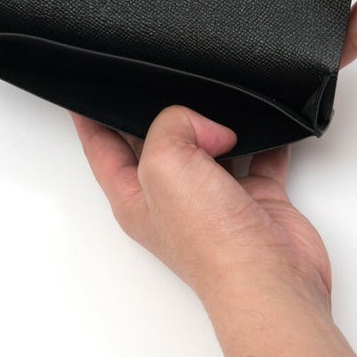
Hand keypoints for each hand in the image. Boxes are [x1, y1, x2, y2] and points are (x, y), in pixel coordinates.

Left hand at [71, 105, 356, 356]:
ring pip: (209, 145)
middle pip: (156, 140)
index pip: (101, 147)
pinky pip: (259, 156)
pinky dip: (265, 137)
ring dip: (216, 120)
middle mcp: (172, 196)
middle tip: (163, 76)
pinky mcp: (255, 197)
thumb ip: (171, 124)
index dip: (90, 116)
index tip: (86, 89)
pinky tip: (266, 117)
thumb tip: (206, 122)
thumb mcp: (165, 164)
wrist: (270, 279)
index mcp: (135, 194)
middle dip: (159, 109)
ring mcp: (214, 197)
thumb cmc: (210, 241)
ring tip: (219, 90)